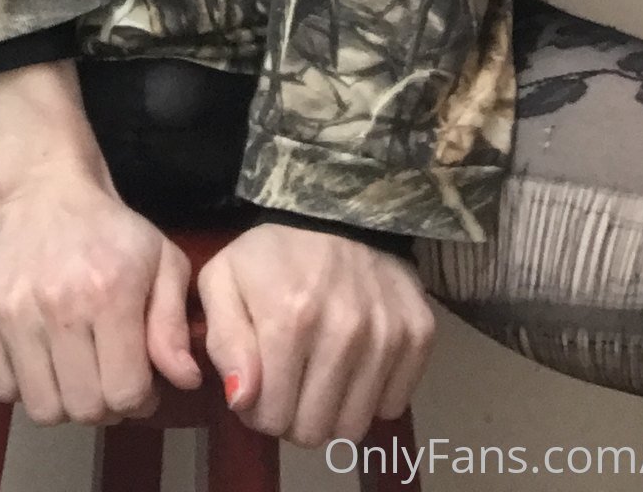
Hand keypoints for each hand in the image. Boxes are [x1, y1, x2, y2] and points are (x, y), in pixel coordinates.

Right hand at [0, 165, 205, 428]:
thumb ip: (173, 325)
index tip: (138, 383)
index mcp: (110, 292)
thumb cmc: (111, 231)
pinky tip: (41, 358)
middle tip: (106, 376)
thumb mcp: (162, 261)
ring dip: (63, 400)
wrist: (46, 189)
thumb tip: (185, 380)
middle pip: (84, 409)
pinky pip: (2, 390)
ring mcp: (12, 310)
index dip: (139, 400)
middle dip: (104, 403)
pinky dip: (24, 387)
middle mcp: (58, 304)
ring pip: (42, 409)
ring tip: (74, 369)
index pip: (125, 393)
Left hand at [196, 223, 434, 449]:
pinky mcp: (419, 334)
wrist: (336, 211)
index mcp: (289, 318)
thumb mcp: (223, 282)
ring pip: (354, 427)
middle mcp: (345, 331)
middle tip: (291, 381)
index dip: (258, 409)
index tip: (260, 384)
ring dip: (333, 410)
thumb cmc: (271, 255)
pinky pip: (392, 406)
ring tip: (321, 373)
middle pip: (314, 431)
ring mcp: (388, 333)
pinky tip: (355, 364)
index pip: (272, 417)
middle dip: (294, 415)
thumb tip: (242, 399)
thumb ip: (224, 343)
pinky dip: (371, 395)